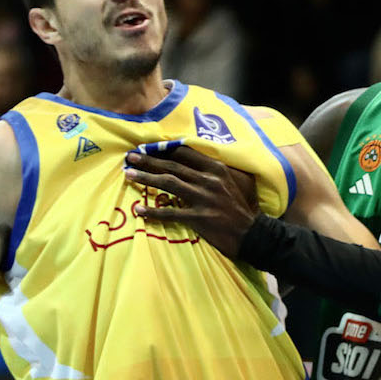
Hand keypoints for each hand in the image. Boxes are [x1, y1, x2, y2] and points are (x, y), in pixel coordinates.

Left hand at [122, 139, 259, 257]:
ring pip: (169, 183)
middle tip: (130, 157)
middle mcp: (208, 180)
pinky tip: (139, 210)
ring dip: (146, 178)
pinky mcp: (199, 218)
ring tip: (128, 175)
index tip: (147, 146)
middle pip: (172, 166)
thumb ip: (213, 170)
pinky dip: (154, 212)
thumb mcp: (232, 181)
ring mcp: (203, 198)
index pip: (186, 153)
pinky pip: (171, 213)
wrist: (252, 234)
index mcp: (216, 168)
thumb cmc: (241, 208)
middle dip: (149, 160)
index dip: (165, 148)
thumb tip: (193, 160)